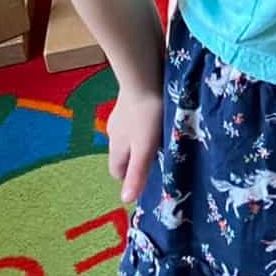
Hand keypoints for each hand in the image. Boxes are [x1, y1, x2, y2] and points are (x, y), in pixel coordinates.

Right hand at [108, 80, 163, 204]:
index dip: (130, 176)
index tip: (148, 176)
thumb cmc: (147, 114)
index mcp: (116, 147)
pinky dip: (143, 119)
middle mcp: (114, 132)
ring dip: (141, 137)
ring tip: (161, 135)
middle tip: (159, 156)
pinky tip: (158, 113)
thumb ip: (137, 173)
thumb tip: (126, 201)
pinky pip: (135, 115)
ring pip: (129, 133)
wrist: (144, 75)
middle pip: (123, 152)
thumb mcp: (145, 148)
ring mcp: (120, 113)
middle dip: (136, 157)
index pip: (117, 171)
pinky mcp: (129, 97)